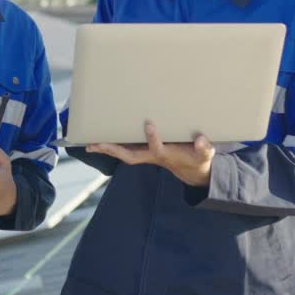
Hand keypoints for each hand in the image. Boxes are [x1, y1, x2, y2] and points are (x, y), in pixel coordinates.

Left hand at [86, 121, 213, 187]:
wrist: (193, 171)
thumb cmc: (199, 159)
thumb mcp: (206, 155)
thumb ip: (204, 147)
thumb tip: (201, 140)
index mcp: (167, 155)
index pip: (158, 147)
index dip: (153, 138)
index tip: (149, 123)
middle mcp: (153, 156)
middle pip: (130, 156)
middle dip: (114, 150)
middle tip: (97, 143)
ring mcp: (147, 156)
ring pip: (124, 154)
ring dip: (107, 149)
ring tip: (88, 143)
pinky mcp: (144, 153)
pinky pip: (125, 150)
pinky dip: (111, 147)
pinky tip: (98, 141)